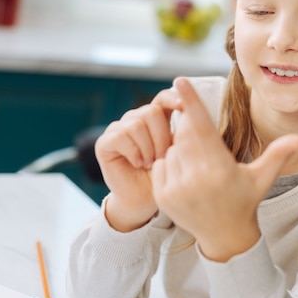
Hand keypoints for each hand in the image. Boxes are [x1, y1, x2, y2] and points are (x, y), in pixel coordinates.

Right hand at [96, 88, 180, 231]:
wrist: (144, 200)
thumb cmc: (164, 176)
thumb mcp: (176, 152)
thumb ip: (181, 131)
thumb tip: (193, 110)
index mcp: (155, 118)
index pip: (162, 98)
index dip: (172, 98)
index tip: (184, 105)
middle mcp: (135, 118)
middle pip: (151, 111)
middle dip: (161, 137)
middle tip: (163, 158)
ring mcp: (118, 129)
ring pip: (136, 124)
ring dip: (148, 148)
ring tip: (150, 164)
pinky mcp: (104, 142)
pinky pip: (121, 136)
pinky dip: (133, 152)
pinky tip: (138, 164)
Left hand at [151, 78, 297, 260]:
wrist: (224, 237)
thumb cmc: (245, 200)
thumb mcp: (264, 177)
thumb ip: (280, 153)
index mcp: (221, 169)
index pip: (203, 127)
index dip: (192, 102)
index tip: (180, 80)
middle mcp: (196, 179)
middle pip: (185, 135)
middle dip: (191, 132)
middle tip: (206, 147)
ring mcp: (176, 189)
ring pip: (172, 149)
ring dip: (182, 151)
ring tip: (199, 170)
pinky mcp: (162, 196)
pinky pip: (160, 164)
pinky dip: (170, 165)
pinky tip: (186, 178)